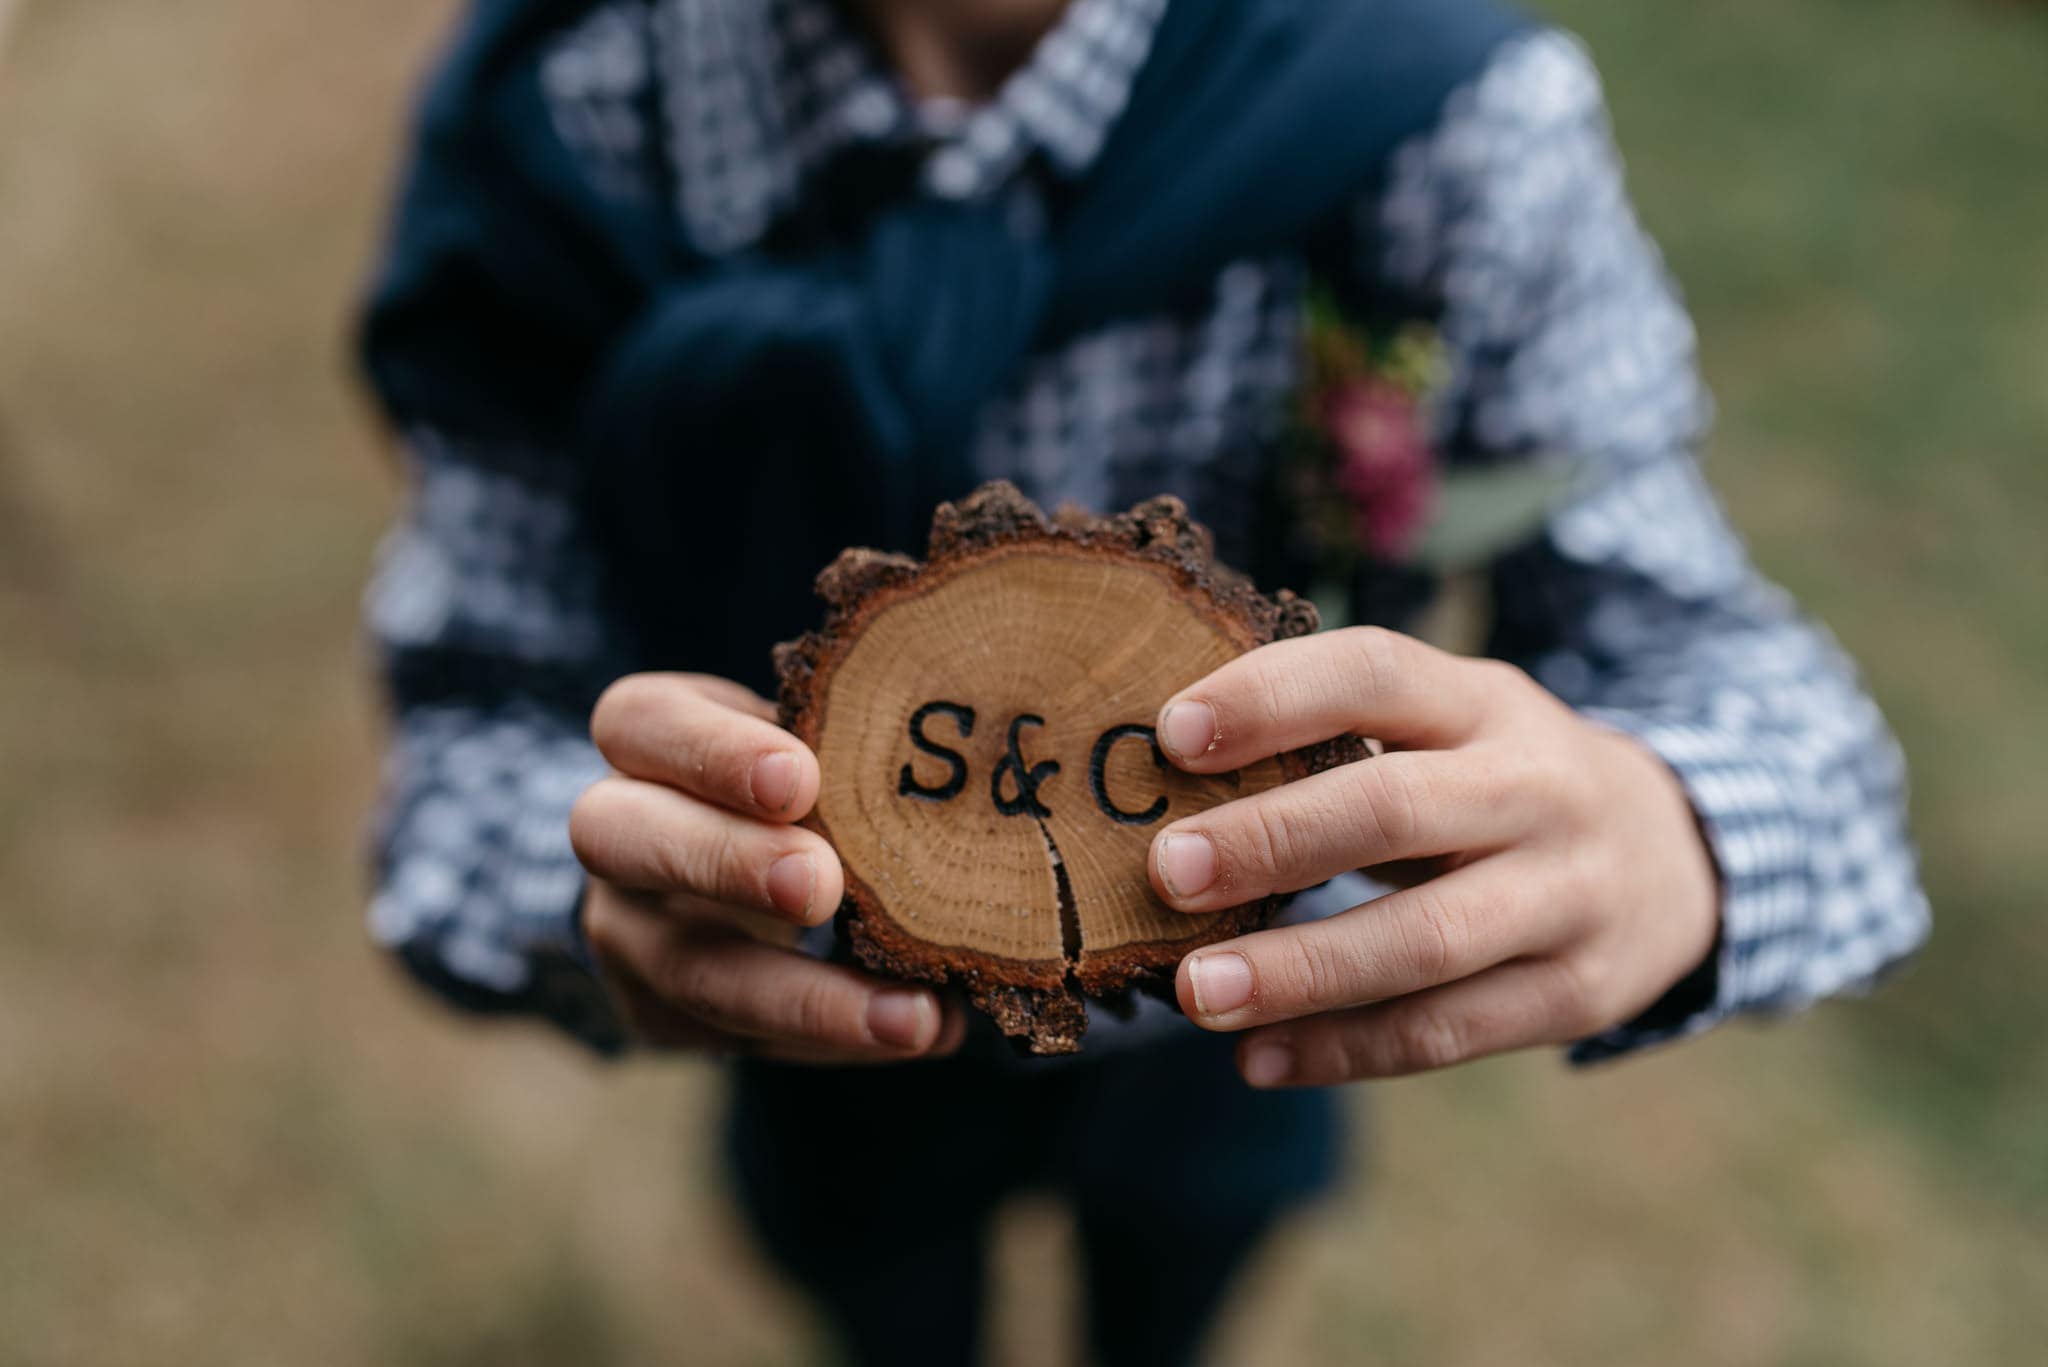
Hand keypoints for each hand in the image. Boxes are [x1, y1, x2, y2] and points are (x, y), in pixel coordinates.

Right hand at [571, 673, 964, 1061]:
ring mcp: (628, 930)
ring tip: (912, 1017)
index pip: (645, 723)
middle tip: (820, 886)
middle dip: (726, 862)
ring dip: (804, 998)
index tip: (799, 776)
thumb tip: (979, 790)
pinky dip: (833, 1039)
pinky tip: (911, 1032)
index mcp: (647, 737)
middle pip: (622, 838)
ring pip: (686, 968)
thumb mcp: (811, 736)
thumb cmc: (796, 777)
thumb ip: (858, 745)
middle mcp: (616, 831)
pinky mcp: (659, 1011)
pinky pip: (739, 1035)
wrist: (716, 861)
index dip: (711, 751)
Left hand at [1148, 628, 1718, 1085]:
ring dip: (1301, 971)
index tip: (1171, 733)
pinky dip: (1345, 1049)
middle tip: (1165, 872)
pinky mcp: (1576, 990)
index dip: (1273, 697)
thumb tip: (1162, 774)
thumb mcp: (1452, 725)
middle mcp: (1537, 787)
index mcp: (1484, 702)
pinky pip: (1447, 1028)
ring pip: (1426, 939)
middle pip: (1396, 808)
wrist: (1678, 856)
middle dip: (1272, 840)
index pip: (1376, 672)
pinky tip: (1257, 1058)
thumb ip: (1342, 736)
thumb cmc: (1497, 782)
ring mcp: (1568, 895)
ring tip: (1195, 995)